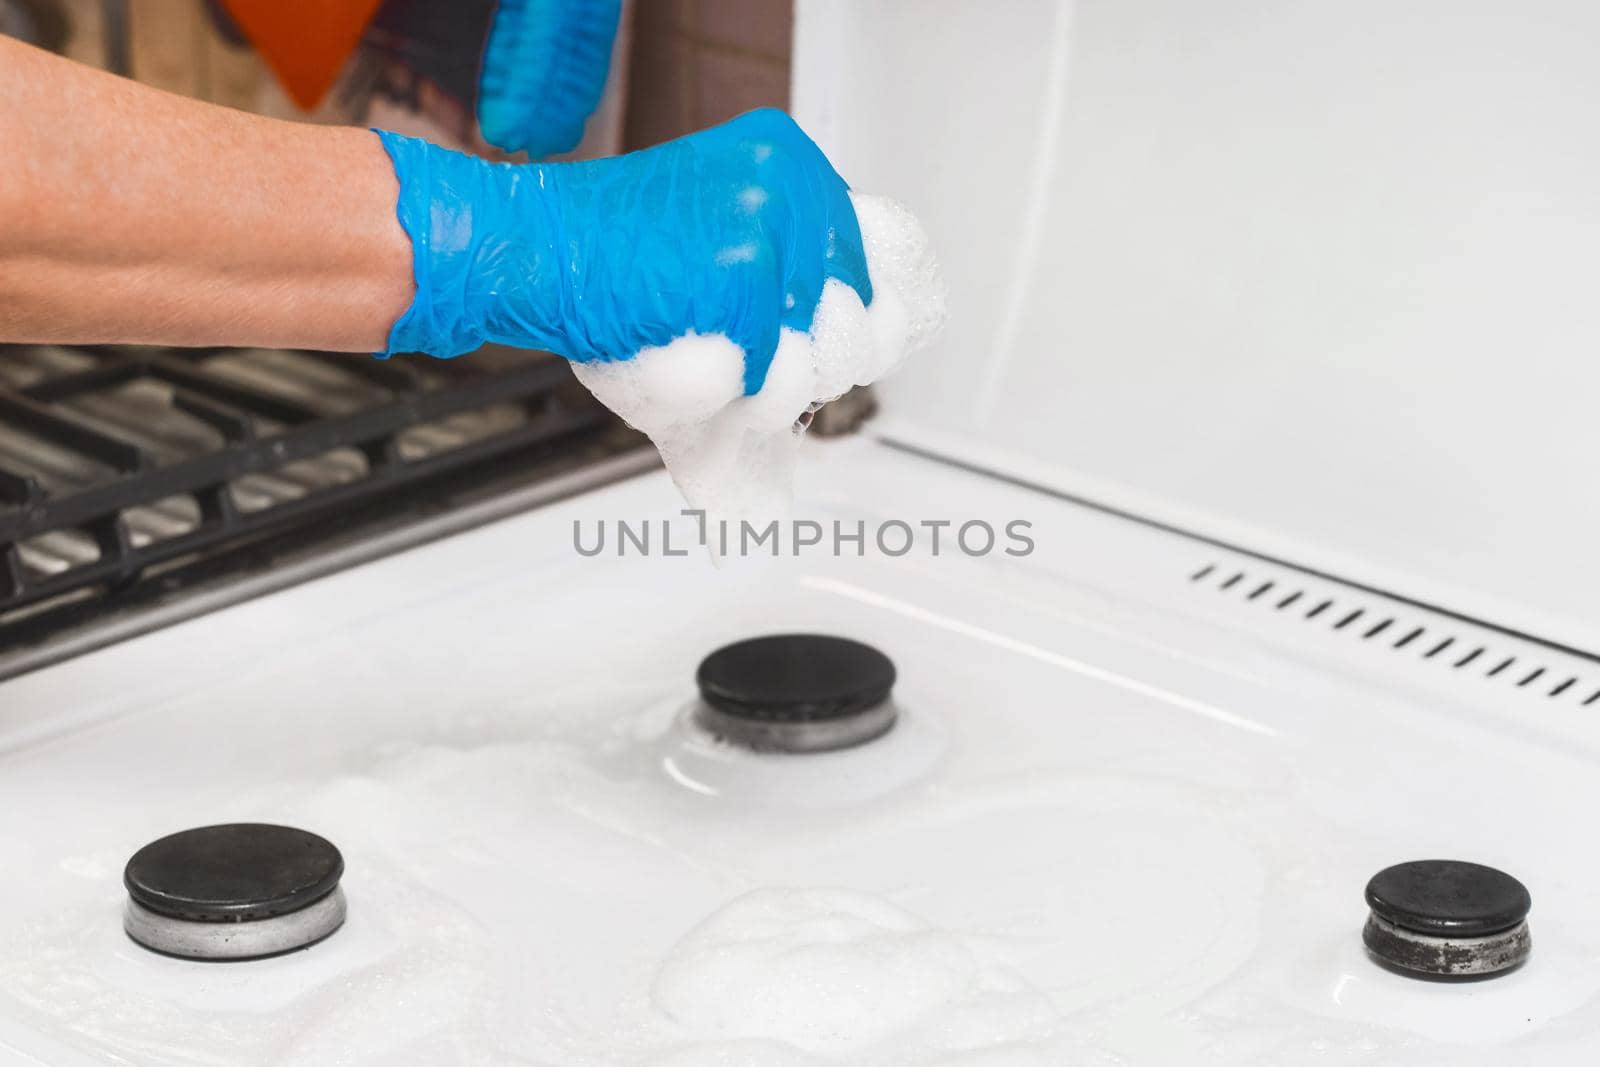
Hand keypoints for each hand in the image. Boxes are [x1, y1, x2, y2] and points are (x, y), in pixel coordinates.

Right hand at [375, 109, 872, 394]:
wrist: (541, 250)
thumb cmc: (612, 258)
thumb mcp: (718, 229)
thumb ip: (790, 262)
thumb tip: (871, 330)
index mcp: (788, 158)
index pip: (867, 268)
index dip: (839, 327)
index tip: (801, 343)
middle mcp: (789, 179)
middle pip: (857, 319)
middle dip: (813, 364)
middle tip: (753, 362)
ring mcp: (770, 223)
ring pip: (820, 354)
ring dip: (775, 387)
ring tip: (721, 362)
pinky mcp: (745, 274)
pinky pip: (768, 371)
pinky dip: (728, 388)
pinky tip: (689, 356)